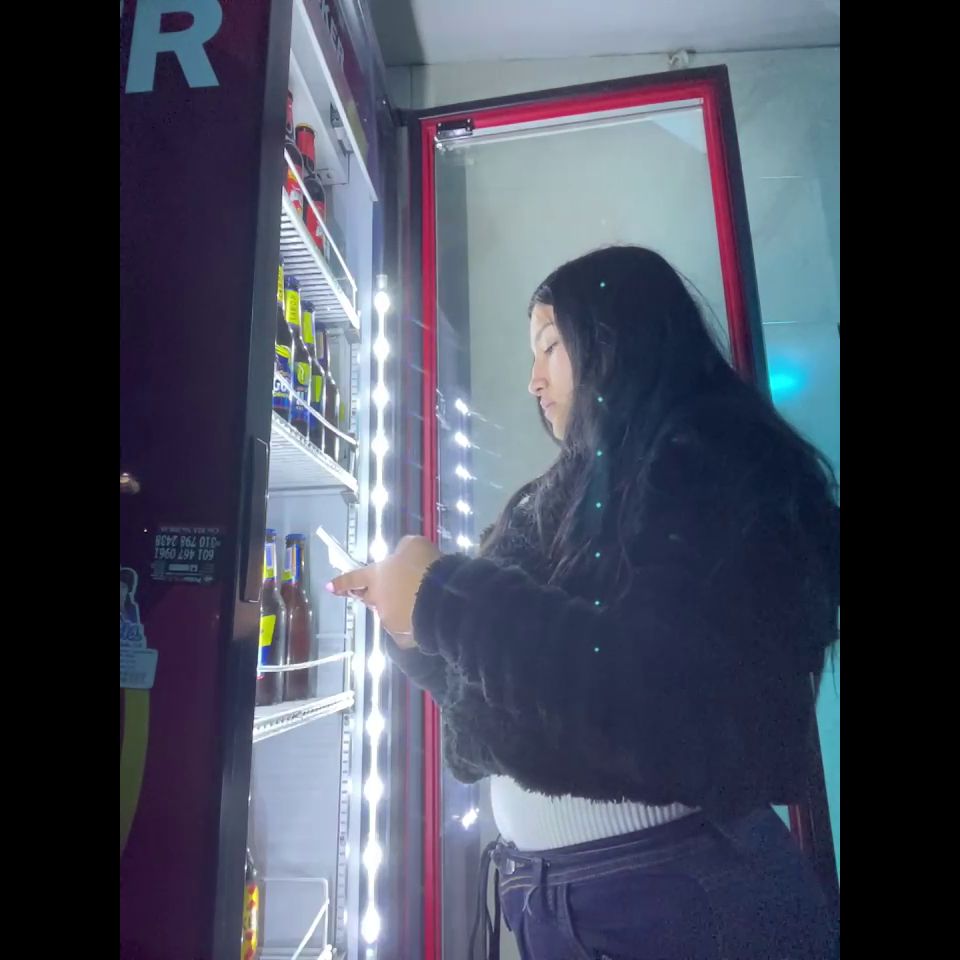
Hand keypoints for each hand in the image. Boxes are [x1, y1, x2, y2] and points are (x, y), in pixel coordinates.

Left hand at [326, 536, 440, 647]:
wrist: (440, 596)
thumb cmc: (424, 565)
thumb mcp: (412, 545)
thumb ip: (402, 550)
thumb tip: (400, 556)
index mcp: (375, 576)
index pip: (353, 578)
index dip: (341, 582)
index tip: (329, 587)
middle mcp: (377, 599)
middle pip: (368, 598)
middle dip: (372, 595)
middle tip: (384, 591)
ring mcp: (389, 620)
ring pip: (386, 615)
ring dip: (394, 609)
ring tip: (414, 604)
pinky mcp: (403, 637)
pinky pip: (402, 633)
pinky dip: (408, 627)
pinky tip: (418, 622)